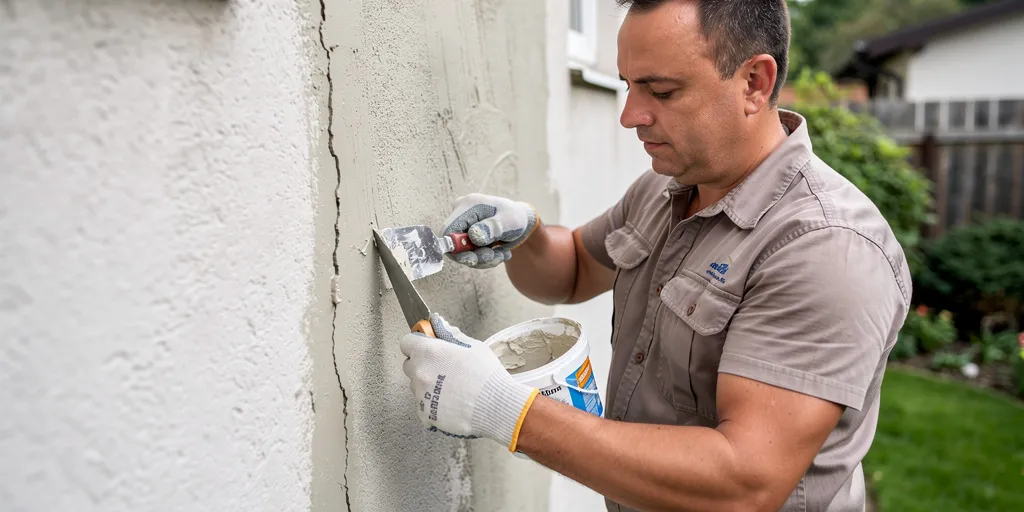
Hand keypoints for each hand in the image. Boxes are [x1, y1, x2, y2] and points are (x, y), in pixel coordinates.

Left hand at [400, 313, 538, 450]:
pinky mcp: (426, 414)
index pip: (407, 342)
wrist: (495, 406)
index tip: (428, 346)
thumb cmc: (486, 375)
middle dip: (422, 364)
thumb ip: (450, 334)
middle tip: (443, 368)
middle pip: (409, 365)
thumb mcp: (473, 346)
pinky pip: (424, 406)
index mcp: (429, 352)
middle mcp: (420, 373)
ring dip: (428, 385)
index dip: (418, 343)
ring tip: (452, 388)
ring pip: (417, 386)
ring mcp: (421, 395)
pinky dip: (433, 405)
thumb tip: (439, 324)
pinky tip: (451, 402)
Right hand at [441, 193, 538, 267]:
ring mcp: (464, 228)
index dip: (455, 247)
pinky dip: (485, 259)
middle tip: (493, 256)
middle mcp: (461, 216)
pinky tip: (501, 253)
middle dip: (475, 256)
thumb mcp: (510, 221)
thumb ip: (493, 227)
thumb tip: (474, 236)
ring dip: (483, 259)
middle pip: (455, 245)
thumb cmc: (516, 217)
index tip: (473, 258)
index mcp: (468, 205)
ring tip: (502, 254)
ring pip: (463, 254)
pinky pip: (471, 255)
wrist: (522, 222)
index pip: (448, 230)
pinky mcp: (468, 238)